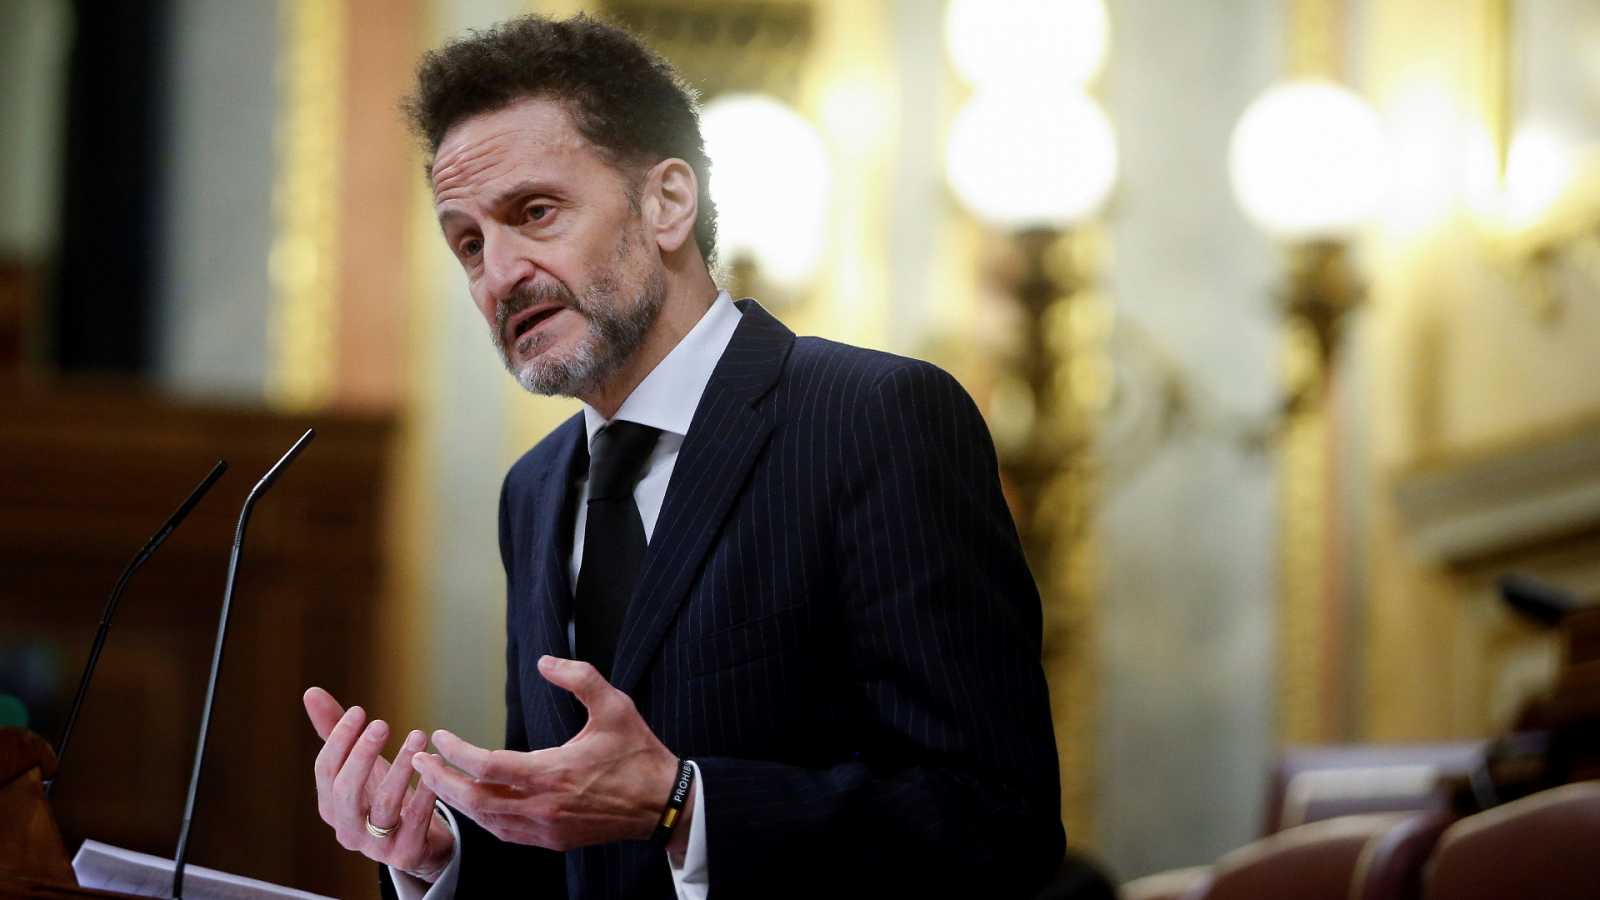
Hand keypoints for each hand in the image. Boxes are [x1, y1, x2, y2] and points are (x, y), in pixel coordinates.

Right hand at [303, 687, 454, 881]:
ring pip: (384, 805)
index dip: (339, 740)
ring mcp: (376, 846)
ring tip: (418, 736)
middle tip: (382, 724)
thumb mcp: (361, 766)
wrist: (421, 842)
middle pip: (346, 791)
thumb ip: (336, 732)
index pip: (325, 771)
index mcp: (331, 806)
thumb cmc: (384, 797)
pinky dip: (426, 791)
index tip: (359, 711)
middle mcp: (348, 829)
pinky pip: (416, 820)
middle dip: (362, 755)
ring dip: (400, 768)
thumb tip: (311, 692)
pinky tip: (434, 765)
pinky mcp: (406, 854)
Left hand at [412, 656, 681, 852]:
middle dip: (440, 781)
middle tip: (418, 761)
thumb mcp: (615, 706)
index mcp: (552, 773)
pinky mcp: (552, 841)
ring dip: (455, 801)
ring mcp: (545, 829)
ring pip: (484, 821)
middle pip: (473, 799)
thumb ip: (579, 678)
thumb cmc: (639, 754)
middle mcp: (542, 806)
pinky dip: (480, 817)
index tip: (439, 735)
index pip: (485, 765)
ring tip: (435, 780)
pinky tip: (472, 802)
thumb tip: (543, 661)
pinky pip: (504, 832)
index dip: (455, 750)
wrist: (663, 804)